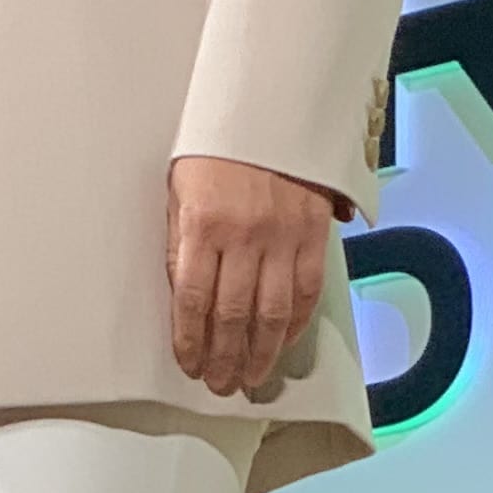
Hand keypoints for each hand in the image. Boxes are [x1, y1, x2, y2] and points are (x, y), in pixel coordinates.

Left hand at [167, 155, 338, 397]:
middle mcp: (243, 235)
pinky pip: (304, 292)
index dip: (189, 340)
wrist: (270, 108)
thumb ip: (181, 241)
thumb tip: (184, 296)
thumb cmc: (217, 146)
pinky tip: (281, 344)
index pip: (192, 299)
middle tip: (218, 384)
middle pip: (231, 316)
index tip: (188, 363)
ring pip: (271, 314)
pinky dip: (293, 325)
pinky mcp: (312, 235)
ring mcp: (281, 237)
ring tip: (249, 377)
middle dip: (223, 358)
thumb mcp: (180, 188)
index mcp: (202, 222)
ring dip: (259, 354)